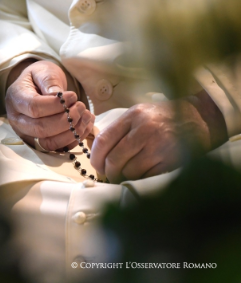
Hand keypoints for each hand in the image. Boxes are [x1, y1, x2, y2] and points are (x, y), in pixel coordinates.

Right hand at [5, 60, 94, 150]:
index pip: (34, 107)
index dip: (56, 105)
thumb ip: (50, 82)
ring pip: (49, 143)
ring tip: (86, 115)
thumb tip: (59, 97)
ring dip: (72, 132)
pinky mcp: (41, 143)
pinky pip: (59, 148)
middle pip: (41, 129)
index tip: (73, 96)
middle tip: (81, 107)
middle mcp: (18, 121)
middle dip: (66, 120)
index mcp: (16, 99)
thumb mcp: (43, 71)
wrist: (37, 87)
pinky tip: (86, 125)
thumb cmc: (39, 78)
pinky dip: (76, 139)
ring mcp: (29, 135)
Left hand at [91, 90, 227, 182]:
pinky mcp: (171, 162)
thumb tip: (99, 152)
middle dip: (108, 172)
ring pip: (128, 172)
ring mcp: (158, 147)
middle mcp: (144, 130)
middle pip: (114, 160)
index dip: (96, 157)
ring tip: (125, 176)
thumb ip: (120, 129)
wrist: (199, 119)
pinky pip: (145, 178)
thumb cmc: (165, 117)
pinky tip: (140, 177)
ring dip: (123, 178)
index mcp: (133, 116)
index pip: (103, 141)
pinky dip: (139, 181)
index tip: (97, 165)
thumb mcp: (140, 113)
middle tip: (110, 175)